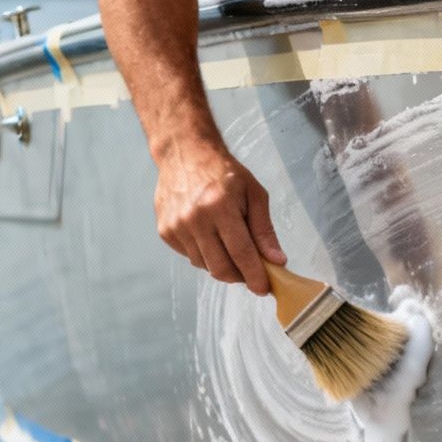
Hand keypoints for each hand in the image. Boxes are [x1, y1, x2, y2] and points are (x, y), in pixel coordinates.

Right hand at [153, 145, 284, 294]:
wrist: (184, 153)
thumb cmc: (224, 172)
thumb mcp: (254, 193)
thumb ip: (264, 229)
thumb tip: (276, 261)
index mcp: (220, 206)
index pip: (241, 253)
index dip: (255, 276)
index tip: (264, 289)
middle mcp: (195, 218)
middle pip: (220, 268)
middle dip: (240, 277)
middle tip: (251, 273)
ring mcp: (176, 226)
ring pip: (204, 265)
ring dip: (222, 265)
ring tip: (230, 246)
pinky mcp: (165, 231)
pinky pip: (190, 256)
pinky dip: (205, 254)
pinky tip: (210, 235)